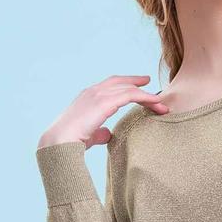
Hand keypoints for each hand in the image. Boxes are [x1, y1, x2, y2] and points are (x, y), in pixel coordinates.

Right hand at [37, 74, 168, 148]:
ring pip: (129, 89)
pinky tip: (156, 103)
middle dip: (135, 81)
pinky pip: (131, 95)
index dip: (123, 84)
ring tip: (160, 102)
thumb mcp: (89, 134)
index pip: (108, 85)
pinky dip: (145, 98)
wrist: (60, 141)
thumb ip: (99, 132)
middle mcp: (93, 91)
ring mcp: (99, 95)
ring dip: (147, 95)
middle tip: (148, 80)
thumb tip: (108, 134)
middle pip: (119, 82)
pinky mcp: (105, 102)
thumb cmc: (71, 141)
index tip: (136, 85)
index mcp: (87, 97)